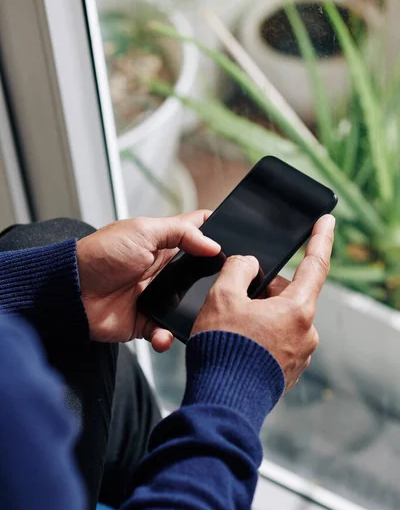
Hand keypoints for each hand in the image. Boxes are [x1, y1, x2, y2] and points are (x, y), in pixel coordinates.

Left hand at [77, 211, 219, 350]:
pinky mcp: (146, 320)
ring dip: (194, 314)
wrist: (71, 291)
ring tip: (199, 317)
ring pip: (189, 306)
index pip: (197, 233)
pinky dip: (166, 336)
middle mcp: (165, 269)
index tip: (239, 238)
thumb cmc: (101, 254)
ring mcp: (157, 295)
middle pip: (201, 273)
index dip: (217, 233)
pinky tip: (162, 334)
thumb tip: (213, 244)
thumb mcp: (142, 231)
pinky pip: (165, 331)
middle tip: (230, 286)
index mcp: (165, 243)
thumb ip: (180, 233)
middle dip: (216, 279)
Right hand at [192, 215, 334, 390]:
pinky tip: (238, 343)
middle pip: (288, 294)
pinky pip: (277, 340)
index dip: (321, 239)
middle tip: (235, 296)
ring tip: (232, 326)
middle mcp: (306, 333)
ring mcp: (299, 354)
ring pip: (281, 318)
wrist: (222, 403)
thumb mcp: (223, 297)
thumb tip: (248, 265)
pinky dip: (260, 335)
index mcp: (297, 310)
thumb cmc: (223, 350)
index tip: (328, 221)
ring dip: (260, 313)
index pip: (315, 264)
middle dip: (265, 289)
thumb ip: (238, 269)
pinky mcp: (287, 370)